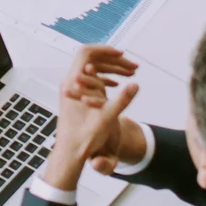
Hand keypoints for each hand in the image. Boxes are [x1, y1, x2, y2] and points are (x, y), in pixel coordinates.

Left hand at [42, 46, 139, 192]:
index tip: (123, 55)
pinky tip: (118, 85)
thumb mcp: (106, 119)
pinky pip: (91, 79)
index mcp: (72, 83)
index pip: (87, 53)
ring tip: (131, 74)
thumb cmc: (84, 139)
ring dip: (112, 69)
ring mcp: (72, 88)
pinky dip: (106, 78)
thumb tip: (135, 85)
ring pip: (93, 69)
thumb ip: (122, 101)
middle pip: (91, 59)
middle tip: (133, 67)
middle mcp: (69, 82)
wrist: (70, 153)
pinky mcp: (77, 95)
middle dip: (114, 61)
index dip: (106, 51)